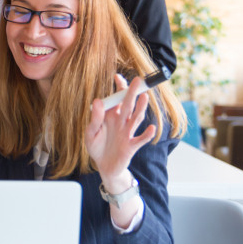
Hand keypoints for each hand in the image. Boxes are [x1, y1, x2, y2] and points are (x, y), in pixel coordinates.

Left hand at [85, 75, 154, 191]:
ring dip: (141, 108)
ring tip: (145, 97)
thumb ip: (95, 118)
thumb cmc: (97, 146)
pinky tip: (151, 128)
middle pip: (128, 105)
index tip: (118, 76)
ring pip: (136, 118)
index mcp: (111, 115)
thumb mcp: (91, 132)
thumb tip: (97, 101)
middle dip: (132, 93)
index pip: (117, 98)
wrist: (104, 166)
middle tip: (138, 80)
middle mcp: (121, 121)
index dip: (118, 88)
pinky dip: (147, 134)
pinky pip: (140, 139)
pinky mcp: (131, 146)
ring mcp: (128, 133)